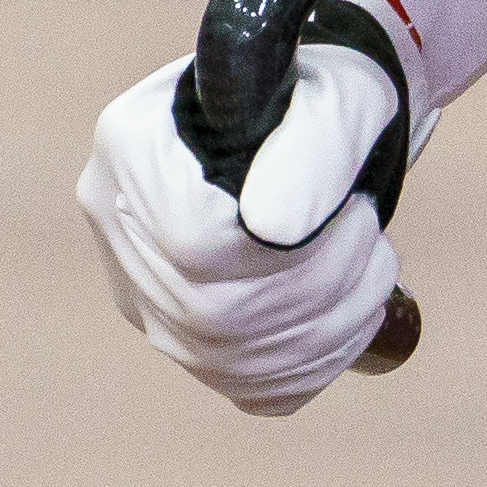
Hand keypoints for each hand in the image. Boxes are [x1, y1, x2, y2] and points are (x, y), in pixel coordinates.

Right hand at [78, 42, 405, 414]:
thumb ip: (314, 148)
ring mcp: (140, 288)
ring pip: (230, 357)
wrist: (322, 126)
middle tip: (367, 231)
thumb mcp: (342, 98)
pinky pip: (250, 387)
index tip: (352, 206)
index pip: (194, 241)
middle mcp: (116, 220)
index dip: (291, 248)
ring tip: (371, 263)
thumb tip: (275, 230)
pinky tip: (350, 311)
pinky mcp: (182, 339)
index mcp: (134, 144)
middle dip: (325, 283)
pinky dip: (319, 361)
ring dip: (334, 323)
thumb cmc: (328, 99)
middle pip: (212, 310)